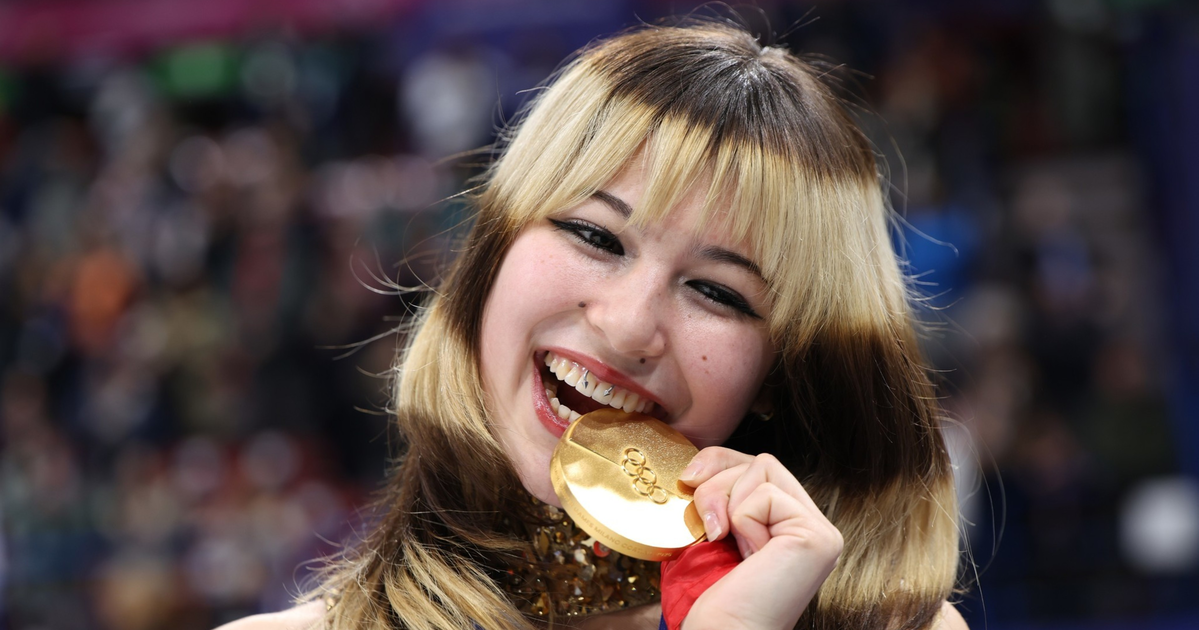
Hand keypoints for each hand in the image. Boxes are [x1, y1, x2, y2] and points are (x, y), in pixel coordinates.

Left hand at [677, 448, 842, 629]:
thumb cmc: (714, 597)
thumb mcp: (712, 530)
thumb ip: (719, 493)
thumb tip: (695, 467)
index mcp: (791, 524)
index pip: (758, 467)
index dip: (719, 464)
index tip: (688, 480)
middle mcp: (814, 526)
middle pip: (762, 461)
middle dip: (718, 480)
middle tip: (707, 523)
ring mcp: (821, 531)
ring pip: (763, 467)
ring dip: (727, 502)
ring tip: (729, 543)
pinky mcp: (817, 537)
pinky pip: (764, 495)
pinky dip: (742, 520)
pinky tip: (749, 556)